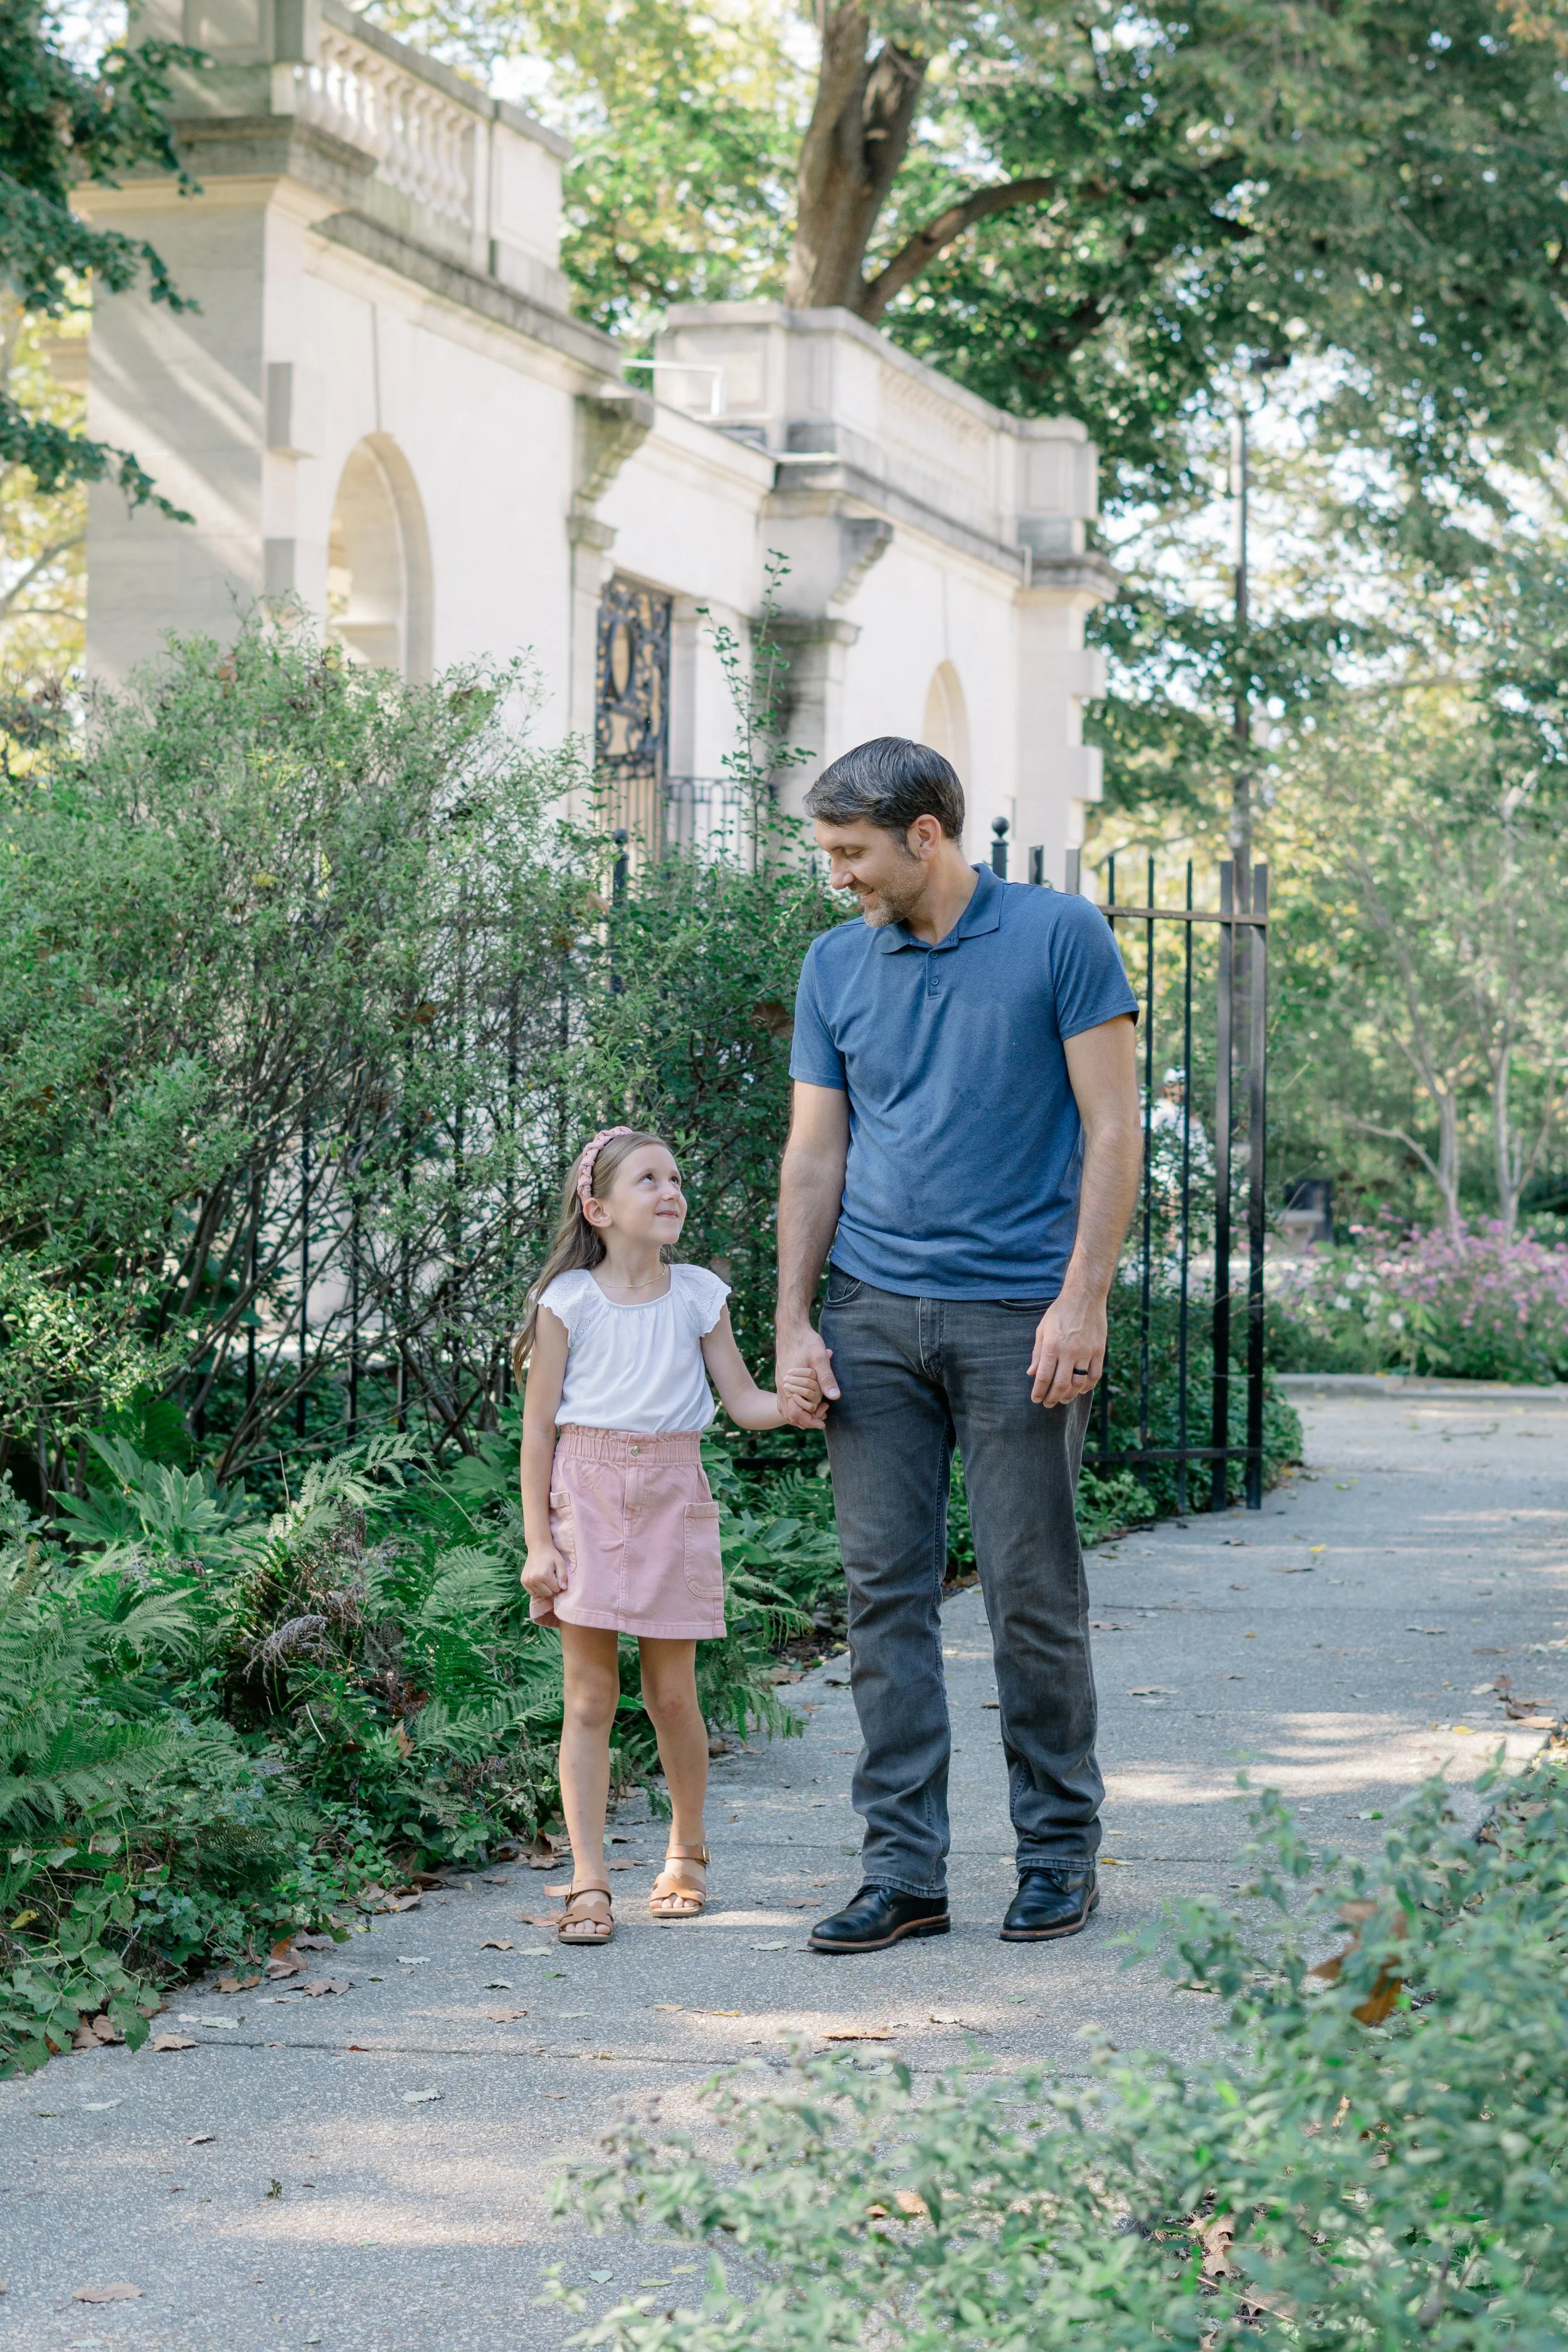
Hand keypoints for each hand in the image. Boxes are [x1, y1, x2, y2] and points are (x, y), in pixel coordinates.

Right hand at [521, 1544, 565, 1602]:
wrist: (538, 1546)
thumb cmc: (551, 1554)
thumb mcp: (560, 1563)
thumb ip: (563, 1576)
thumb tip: (563, 1588)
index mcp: (544, 1575)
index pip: (556, 1589)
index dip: (558, 1583)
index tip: (556, 1575)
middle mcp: (534, 1579)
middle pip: (548, 1593)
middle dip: (552, 1587)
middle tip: (551, 1576)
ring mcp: (527, 1580)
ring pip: (540, 1594)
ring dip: (544, 1588)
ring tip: (545, 1577)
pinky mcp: (523, 1581)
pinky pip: (532, 1593)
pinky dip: (537, 1589)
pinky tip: (539, 1580)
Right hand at [775, 1323, 838, 1429]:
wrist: (791, 1328)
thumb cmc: (806, 1341)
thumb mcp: (820, 1358)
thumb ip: (826, 1378)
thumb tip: (835, 1397)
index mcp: (789, 1385)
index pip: (795, 1413)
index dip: (809, 1421)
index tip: (823, 1422)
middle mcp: (782, 1387)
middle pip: (789, 1415)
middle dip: (807, 1419)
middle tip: (824, 1412)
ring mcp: (780, 1384)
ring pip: (785, 1409)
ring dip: (801, 1413)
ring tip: (817, 1408)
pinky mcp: (781, 1379)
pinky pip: (784, 1400)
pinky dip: (795, 1406)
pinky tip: (807, 1400)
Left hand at [1028, 1291, 1107, 1407]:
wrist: (1084, 1298)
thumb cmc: (1059, 1312)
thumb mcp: (1042, 1330)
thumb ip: (1037, 1353)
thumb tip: (1031, 1373)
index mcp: (1052, 1346)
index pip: (1044, 1376)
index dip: (1039, 1391)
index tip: (1035, 1399)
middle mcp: (1069, 1351)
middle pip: (1061, 1384)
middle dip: (1052, 1398)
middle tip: (1048, 1404)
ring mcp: (1086, 1352)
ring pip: (1078, 1383)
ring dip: (1069, 1395)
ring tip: (1063, 1399)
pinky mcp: (1099, 1351)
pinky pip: (1094, 1375)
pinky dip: (1088, 1386)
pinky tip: (1081, 1390)